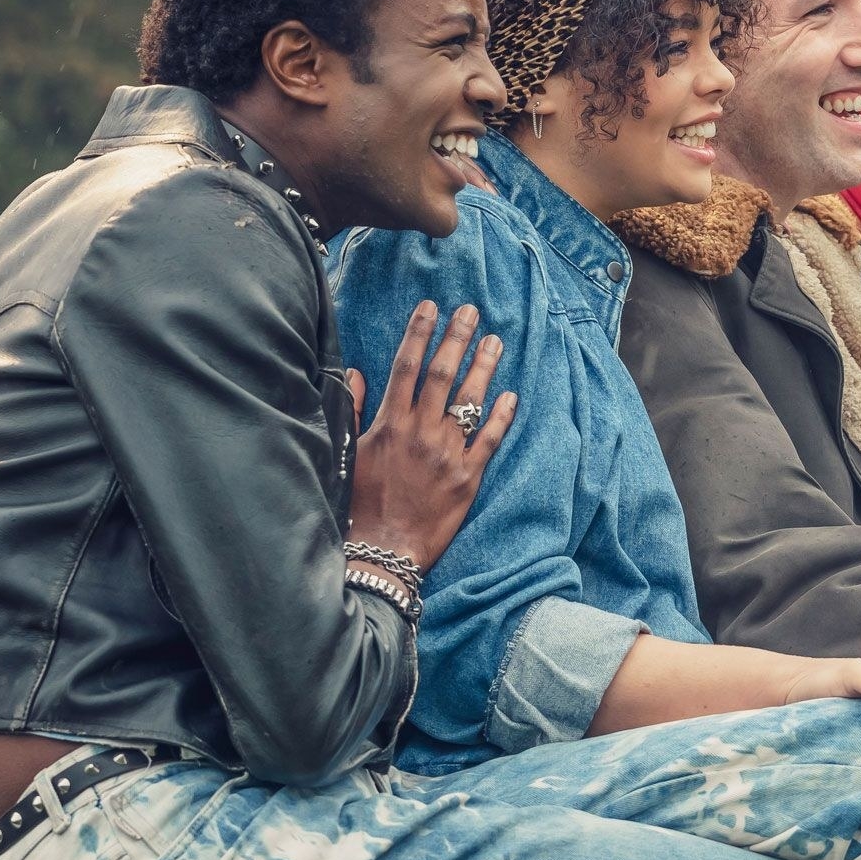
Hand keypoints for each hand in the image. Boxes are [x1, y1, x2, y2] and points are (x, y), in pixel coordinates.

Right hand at [347, 300, 516, 571]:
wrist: (383, 552)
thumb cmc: (361, 505)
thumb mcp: (349, 455)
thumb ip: (354, 412)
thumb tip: (357, 375)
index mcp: (391, 424)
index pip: (406, 366)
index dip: (419, 333)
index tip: (431, 307)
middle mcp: (421, 432)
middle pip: (443, 374)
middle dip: (456, 338)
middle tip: (470, 311)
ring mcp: (447, 453)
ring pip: (470, 400)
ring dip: (483, 367)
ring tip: (494, 341)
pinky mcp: (468, 477)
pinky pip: (489, 440)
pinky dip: (501, 415)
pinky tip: (511, 395)